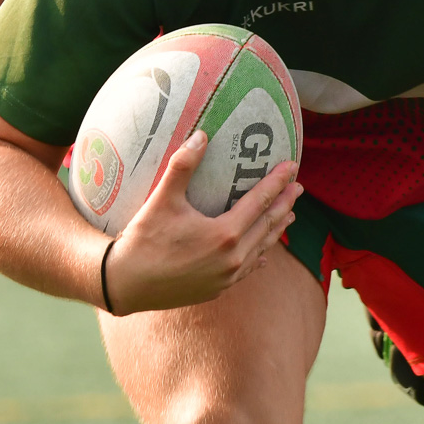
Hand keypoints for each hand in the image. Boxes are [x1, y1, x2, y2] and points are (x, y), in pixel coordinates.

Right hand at [102, 130, 302, 312]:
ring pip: (260, 248)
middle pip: (266, 225)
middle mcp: (232, 258)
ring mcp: (227, 277)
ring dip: (275, 230)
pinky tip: (264, 255)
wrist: (126, 285)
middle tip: (298, 187)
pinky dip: (259, 256)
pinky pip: (247, 270)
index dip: (277, 182)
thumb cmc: (143, 241)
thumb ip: (183, 165)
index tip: (292, 167)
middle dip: (284, 203)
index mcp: (225, 234)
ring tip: (289, 215)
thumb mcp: (162, 200)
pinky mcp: (217, 289)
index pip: (260, 201)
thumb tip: (201, 134)